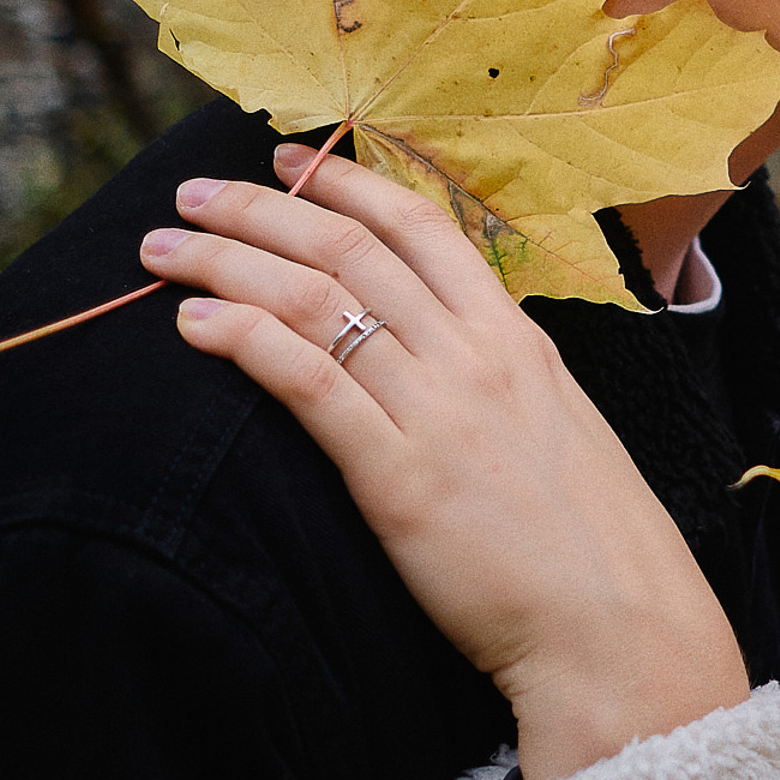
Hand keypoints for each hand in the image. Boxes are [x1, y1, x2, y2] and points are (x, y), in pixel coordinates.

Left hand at [138, 147, 749, 779]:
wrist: (615, 616)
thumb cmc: (588, 531)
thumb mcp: (556, 417)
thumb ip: (499, 370)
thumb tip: (445, 344)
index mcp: (514, 333)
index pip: (419, 226)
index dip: (345, 184)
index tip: (286, 163)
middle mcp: (474, 352)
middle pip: (351, 250)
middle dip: (262, 211)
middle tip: (194, 195)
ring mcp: (437, 409)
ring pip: (319, 302)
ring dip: (230, 264)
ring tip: (164, 253)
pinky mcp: (399, 478)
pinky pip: (311, 384)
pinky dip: (248, 342)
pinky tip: (197, 326)